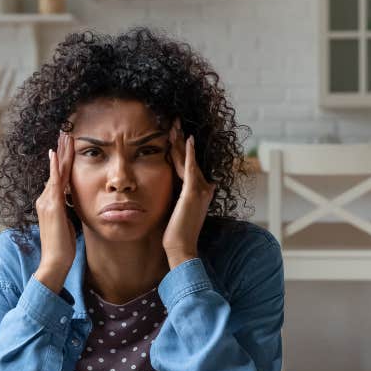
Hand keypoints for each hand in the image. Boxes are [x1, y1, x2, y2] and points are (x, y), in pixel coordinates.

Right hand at [35, 131, 76, 292]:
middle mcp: (45, 199)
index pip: (58, 177)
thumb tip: (72, 202)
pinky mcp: (52, 207)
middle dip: (61, 151)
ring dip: (61, 153)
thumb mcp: (67, 224)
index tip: (67, 145)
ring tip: (65, 135)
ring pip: (56, 172)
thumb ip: (68, 211)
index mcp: (49, 203)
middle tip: (65, 131)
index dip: (63, 160)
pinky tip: (56, 154)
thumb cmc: (63, 247)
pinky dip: (55, 168)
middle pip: (56, 170)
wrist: (54, 262)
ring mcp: (47, 202)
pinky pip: (54, 183)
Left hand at [164, 122, 213, 268]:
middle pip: (190, 159)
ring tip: (175, 125)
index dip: (181, 149)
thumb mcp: (174, 209)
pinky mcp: (193, 193)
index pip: (189, 165)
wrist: (181, 248)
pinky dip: (189, 153)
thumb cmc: (175, 233)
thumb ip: (174, 196)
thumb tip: (167, 188)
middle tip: (174, 122)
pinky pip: (190, 168)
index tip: (173, 135)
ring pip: (189, 160)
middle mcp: (204, 188)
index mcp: (199, 192)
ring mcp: (200, 190)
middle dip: (181, 141)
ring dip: (182, 142)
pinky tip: (187, 139)